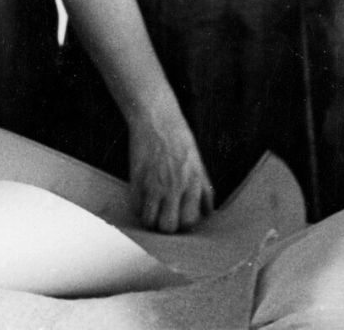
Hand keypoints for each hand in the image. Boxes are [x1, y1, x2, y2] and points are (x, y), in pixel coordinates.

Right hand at [128, 110, 213, 232]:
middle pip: (168, 226)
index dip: (184, 224)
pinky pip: (135, 207)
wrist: (156, 117)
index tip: (180, 218)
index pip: (189, 221)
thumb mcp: (198, 161)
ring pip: (149, 221)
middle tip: (164, 216)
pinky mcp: (137, 178)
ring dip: (150, 219)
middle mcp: (174, 185)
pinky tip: (142, 198)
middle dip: (166, 226)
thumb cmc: (179, 137)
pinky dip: (138, 207)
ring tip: (152, 210)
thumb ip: (204, 189)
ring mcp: (154, 183)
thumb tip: (209, 213)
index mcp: (193, 181)